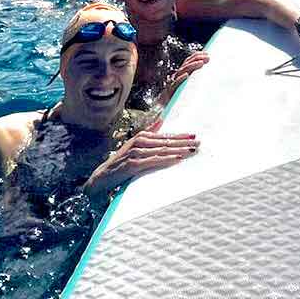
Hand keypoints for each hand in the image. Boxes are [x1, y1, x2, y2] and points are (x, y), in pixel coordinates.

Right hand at [84, 120, 199, 193]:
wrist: (101, 177)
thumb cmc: (120, 163)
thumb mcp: (134, 146)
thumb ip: (148, 133)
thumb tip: (160, 121)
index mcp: (141, 137)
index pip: (165, 136)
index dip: (180, 136)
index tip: (194, 135)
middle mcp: (138, 142)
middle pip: (166, 142)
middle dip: (183, 142)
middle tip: (198, 142)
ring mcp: (135, 153)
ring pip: (161, 150)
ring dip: (178, 150)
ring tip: (191, 150)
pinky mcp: (132, 164)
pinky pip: (152, 161)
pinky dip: (166, 159)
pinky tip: (176, 159)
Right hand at [161, 51, 209, 105]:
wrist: (164, 108)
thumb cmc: (179, 97)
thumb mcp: (189, 87)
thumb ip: (196, 80)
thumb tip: (212, 77)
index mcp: (181, 73)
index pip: (188, 61)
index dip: (197, 56)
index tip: (207, 54)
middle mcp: (177, 76)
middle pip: (186, 64)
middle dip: (197, 59)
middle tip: (207, 58)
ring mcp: (173, 83)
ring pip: (182, 71)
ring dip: (192, 66)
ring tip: (201, 63)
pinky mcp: (170, 91)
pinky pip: (175, 84)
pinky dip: (180, 79)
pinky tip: (186, 75)